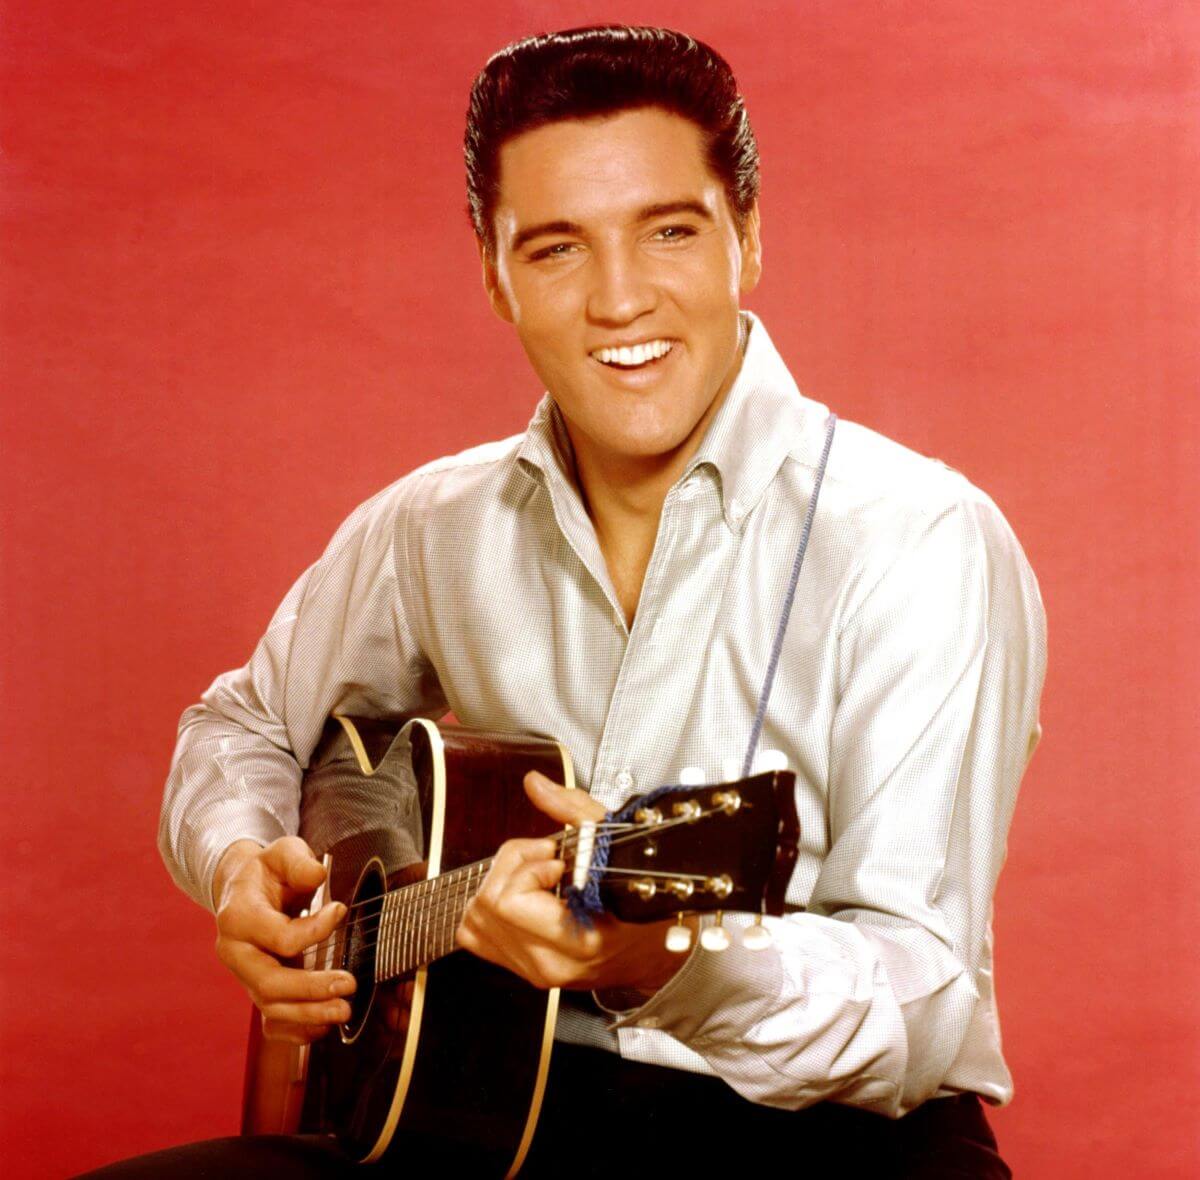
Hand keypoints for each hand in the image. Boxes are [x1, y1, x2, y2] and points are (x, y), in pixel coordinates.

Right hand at [213, 836, 355, 1042]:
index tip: (340, 911)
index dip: (314, 929)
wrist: (244, 887)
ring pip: (271, 1006)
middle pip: (269, 983)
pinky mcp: (255, 987)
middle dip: (310, 990)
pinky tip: (323, 1027)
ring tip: (343, 1011)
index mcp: (238, 916)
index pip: (278, 937)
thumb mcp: (283, 852)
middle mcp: (235, 951)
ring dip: (308, 1014)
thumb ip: (299, 862)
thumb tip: (319, 875)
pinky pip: (271, 1020)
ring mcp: (243, 974)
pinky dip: (295, 1030)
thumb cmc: (268, 870)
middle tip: (348, 985)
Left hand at [455, 772, 684, 993]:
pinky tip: (521, 895)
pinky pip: (475, 934)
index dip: (528, 868)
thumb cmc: (639, 897)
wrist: (651, 948)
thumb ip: (574, 811)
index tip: (557, 860)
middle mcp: (550, 962)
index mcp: (577, 940)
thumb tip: (534, 784)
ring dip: (499, 885)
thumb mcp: (616, 845)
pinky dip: (489, 907)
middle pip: (487, 905)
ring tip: (534, 876)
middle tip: (544, 859)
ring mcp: (533, 970)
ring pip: (474, 920)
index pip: (510, 902)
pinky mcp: (520, 969)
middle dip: (511, 867)